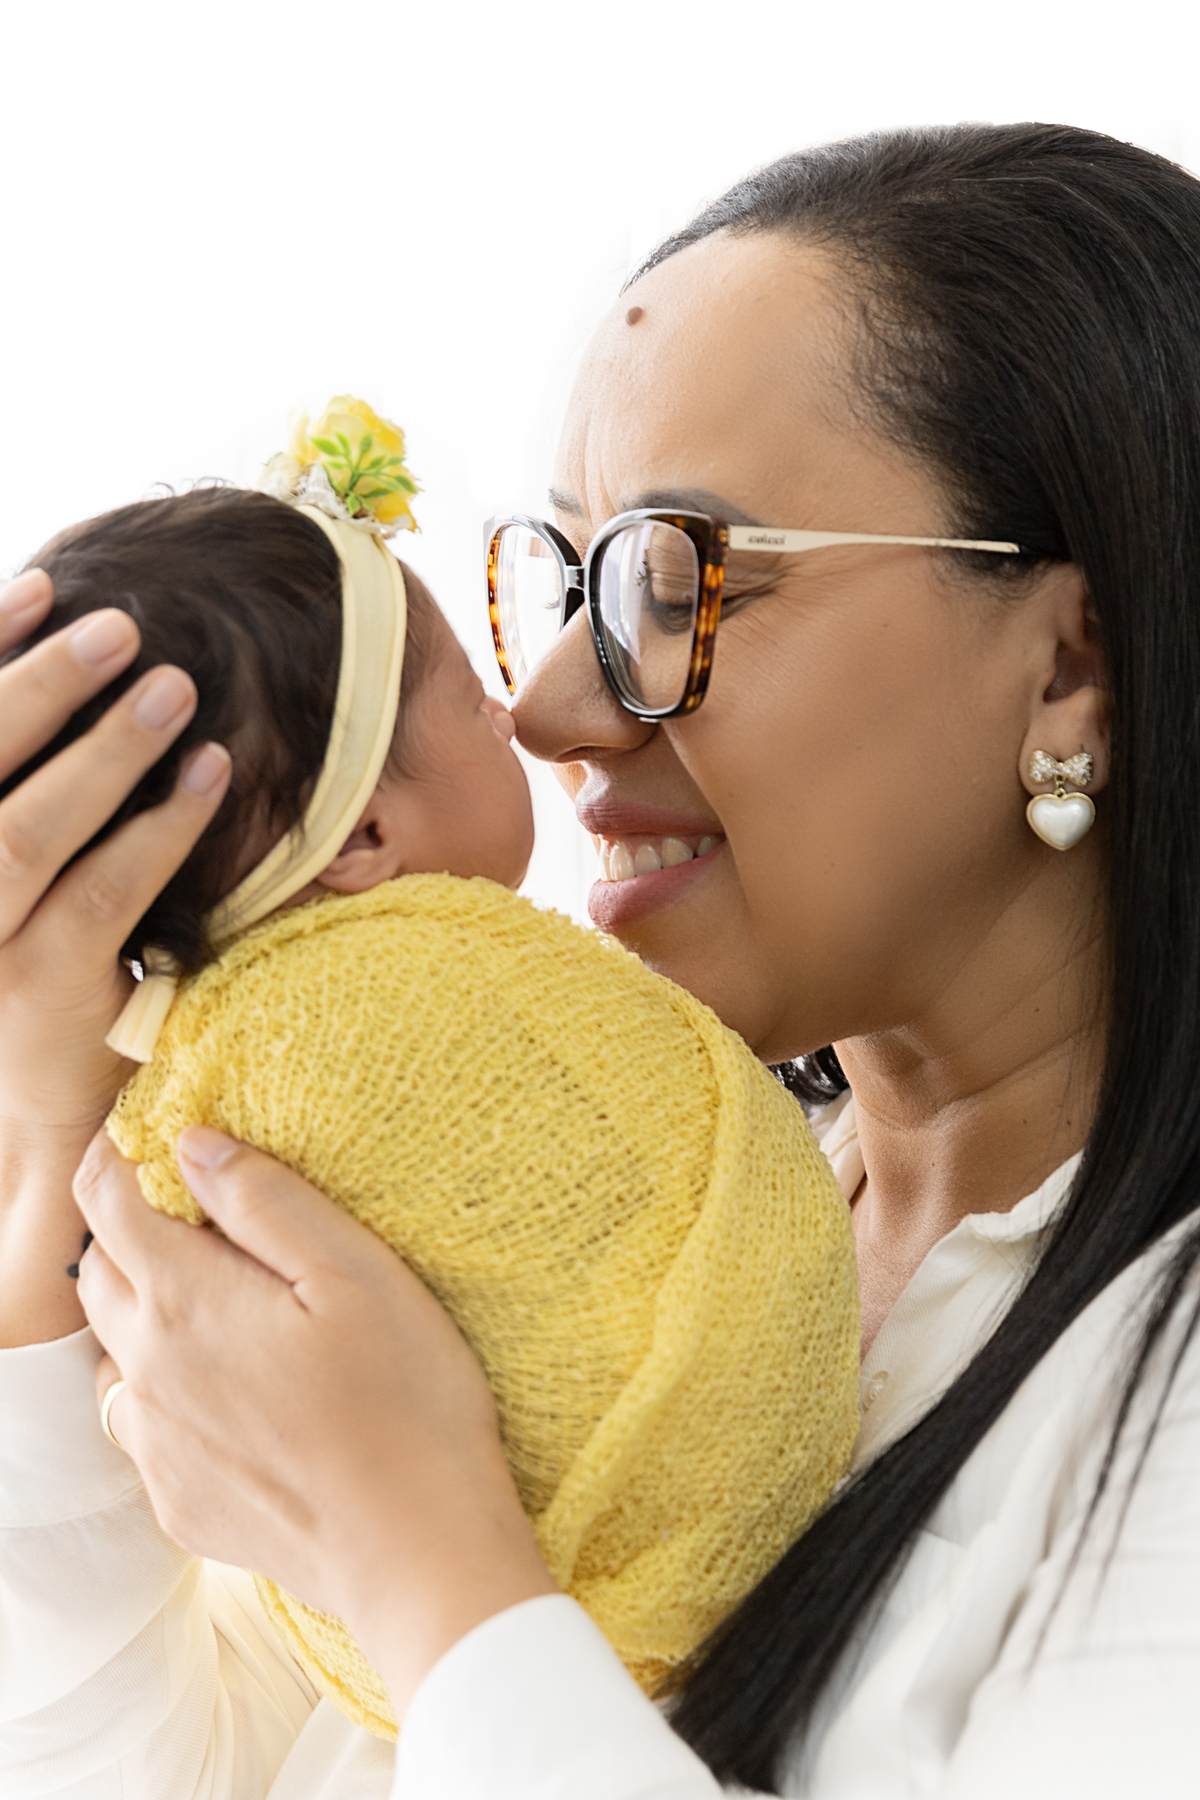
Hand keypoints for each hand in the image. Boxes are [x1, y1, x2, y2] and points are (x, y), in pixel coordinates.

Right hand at [0, 569, 231, 1345]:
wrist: (30, 1123)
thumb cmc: (35, 976)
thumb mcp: (23, 885)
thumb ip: (39, 801)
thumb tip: (81, 688)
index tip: (36, 586)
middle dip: (40, 687)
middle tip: (121, 627)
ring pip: (25, 832)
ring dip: (101, 752)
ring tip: (172, 686)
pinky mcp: (45, 992)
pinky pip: (100, 896)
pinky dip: (156, 831)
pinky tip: (211, 780)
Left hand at [74, 1127, 556, 1719]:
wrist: (415, 1548)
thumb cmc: (404, 1398)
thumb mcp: (355, 1270)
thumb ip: (265, 1200)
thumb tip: (193, 1145)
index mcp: (187, 1302)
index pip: (107, 1205)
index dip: (115, 1158)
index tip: (141, 1137)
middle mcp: (148, 1371)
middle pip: (97, 1273)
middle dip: (123, 1228)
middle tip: (186, 1210)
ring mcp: (155, 1445)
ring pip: (113, 1353)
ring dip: (141, 1313)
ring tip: (213, 1302)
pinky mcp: (175, 1500)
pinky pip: (142, 1424)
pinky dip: (164, 1387)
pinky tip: (229, 1389)